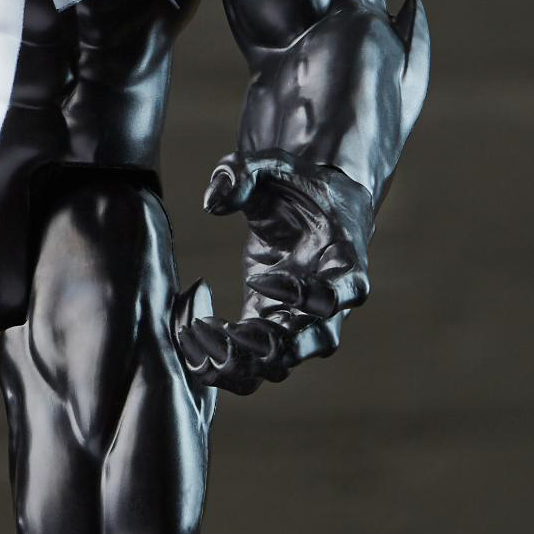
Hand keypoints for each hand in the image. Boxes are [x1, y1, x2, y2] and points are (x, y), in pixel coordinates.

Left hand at [176, 151, 374, 394]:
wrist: (309, 207)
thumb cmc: (297, 186)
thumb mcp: (271, 166)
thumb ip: (241, 173)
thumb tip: (212, 201)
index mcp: (343, 265)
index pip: (336, 296)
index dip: (301, 296)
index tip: (260, 278)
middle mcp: (330, 306)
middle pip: (315, 344)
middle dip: (271, 348)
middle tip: (229, 335)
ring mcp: (299, 324)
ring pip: (280, 367)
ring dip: (239, 363)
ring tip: (198, 337)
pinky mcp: (268, 331)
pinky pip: (251, 366)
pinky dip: (221, 365)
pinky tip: (190, 342)